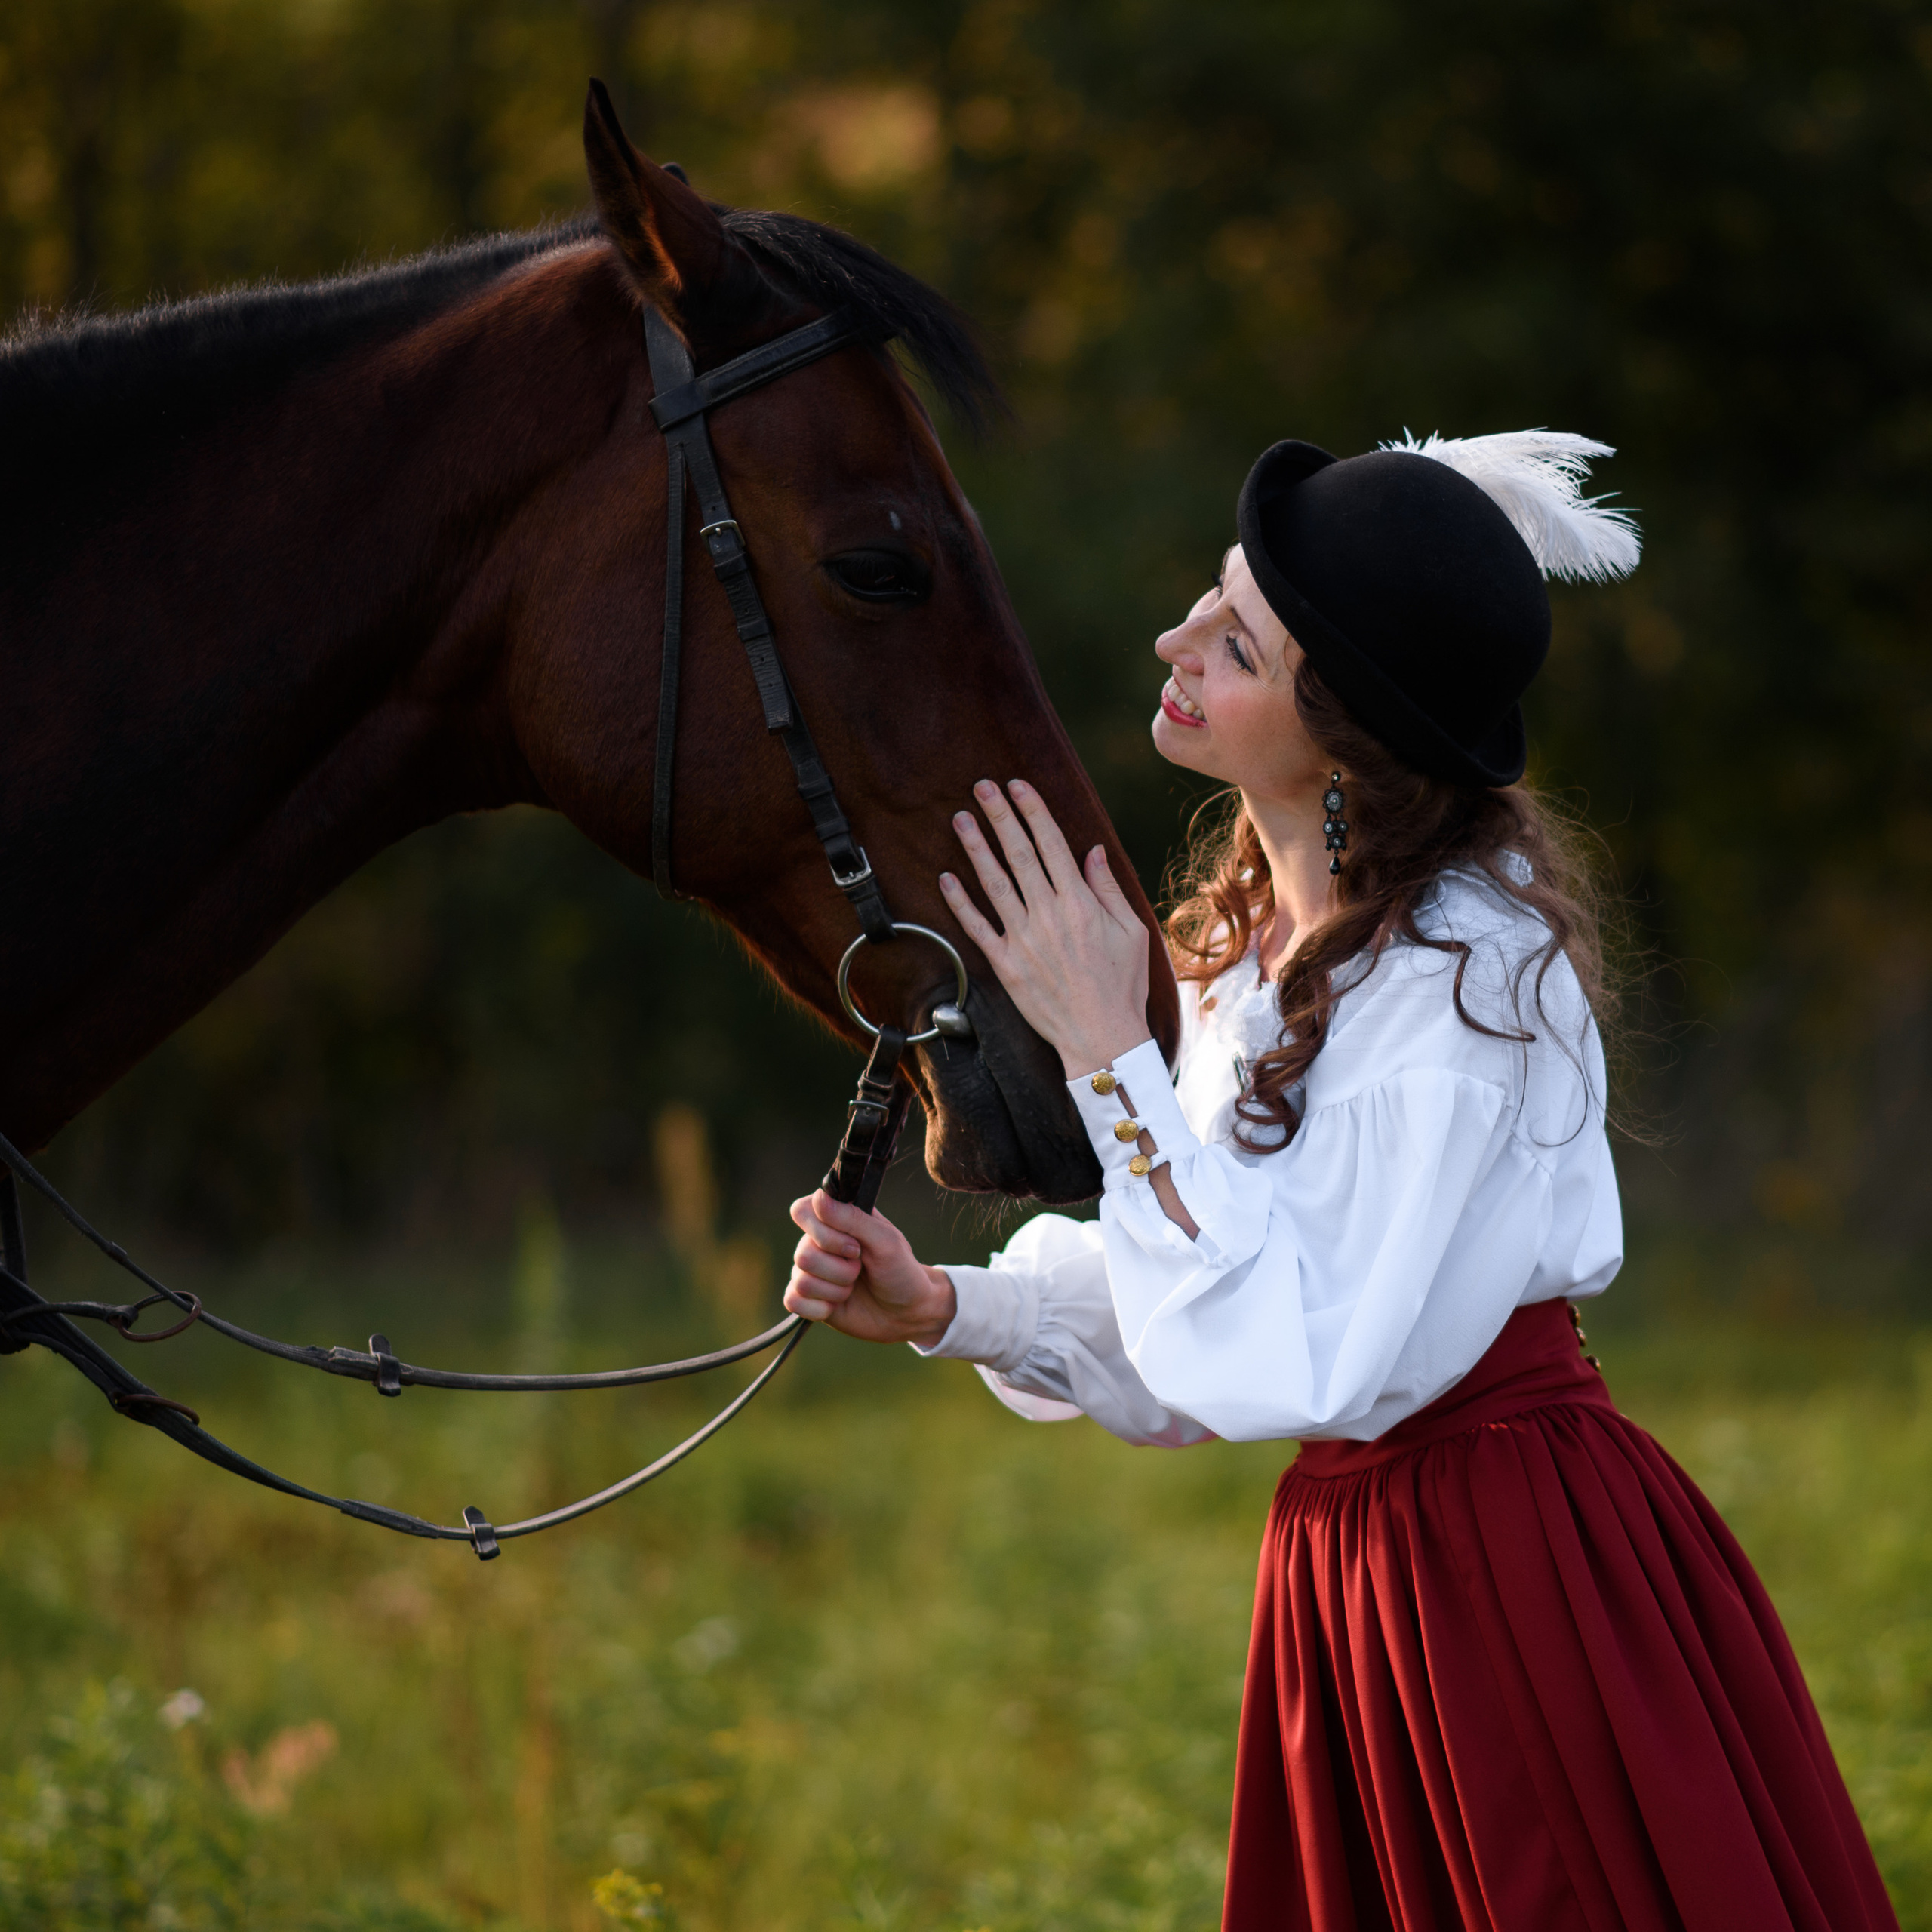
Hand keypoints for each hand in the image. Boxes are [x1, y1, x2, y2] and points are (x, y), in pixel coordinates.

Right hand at [783, 1189, 956, 1344]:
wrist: (906, 1312)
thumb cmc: (900, 1270)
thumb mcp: (886, 1241)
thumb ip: (853, 1219)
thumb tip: (818, 1198)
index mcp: (835, 1218)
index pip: (802, 1212)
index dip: (824, 1234)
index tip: (854, 1246)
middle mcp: (817, 1241)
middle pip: (802, 1254)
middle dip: (840, 1269)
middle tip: (861, 1268)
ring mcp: (810, 1270)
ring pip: (801, 1281)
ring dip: (836, 1289)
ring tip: (854, 1287)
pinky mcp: (806, 1298)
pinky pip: (793, 1301)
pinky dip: (821, 1308)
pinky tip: (838, 1305)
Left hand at [940, 779, 1151, 1076]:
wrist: (1102, 1039)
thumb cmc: (1123, 986)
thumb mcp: (1131, 931)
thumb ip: (1107, 888)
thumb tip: (1091, 850)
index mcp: (1080, 903)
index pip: (1051, 843)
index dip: (1032, 810)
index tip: (1017, 785)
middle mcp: (1048, 916)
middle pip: (1018, 854)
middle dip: (999, 816)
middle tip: (981, 787)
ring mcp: (1023, 940)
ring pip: (993, 883)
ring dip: (975, 848)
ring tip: (960, 819)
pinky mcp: (1006, 965)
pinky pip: (977, 927)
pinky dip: (959, 901)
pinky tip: (946, 878)